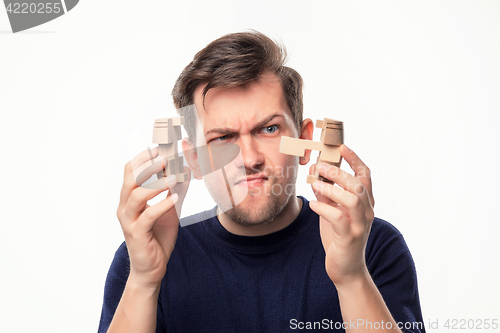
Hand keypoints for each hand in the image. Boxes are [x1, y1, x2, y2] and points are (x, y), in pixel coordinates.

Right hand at [116, 147, 189, 288]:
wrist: (152, 268)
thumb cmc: (157, 237)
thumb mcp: (170, 209)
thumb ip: (175, 190)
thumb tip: (186, 169)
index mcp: (129, 199)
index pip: (130, 171)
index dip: (143, 158)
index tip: (159, 148)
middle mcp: (125, 207)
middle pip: (130, 179)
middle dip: (148, 166)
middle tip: (165, 158)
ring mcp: (129, 221)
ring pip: (136, 196)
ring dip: (156, 184)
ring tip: (174, 177)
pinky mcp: (137, 234)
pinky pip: (148, 215)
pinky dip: (161, 204)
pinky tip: (175, 198)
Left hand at [309, 145, 373, 285]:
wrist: (346, 270)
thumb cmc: (339, 238)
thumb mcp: (332, 212)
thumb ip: (327, 194)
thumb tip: (315, 174)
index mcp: (365, 203)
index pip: (365, 176)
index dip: (355, 159)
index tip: (341, 147)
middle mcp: (367, 212)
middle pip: (358, 184)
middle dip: (338, 172)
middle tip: (319, 165)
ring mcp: (360, 225)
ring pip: (352, 199)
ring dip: (332, 188)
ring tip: (315, 184)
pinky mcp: (349, 238)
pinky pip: (338, 219)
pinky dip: (324, 208)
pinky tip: (313, 204)